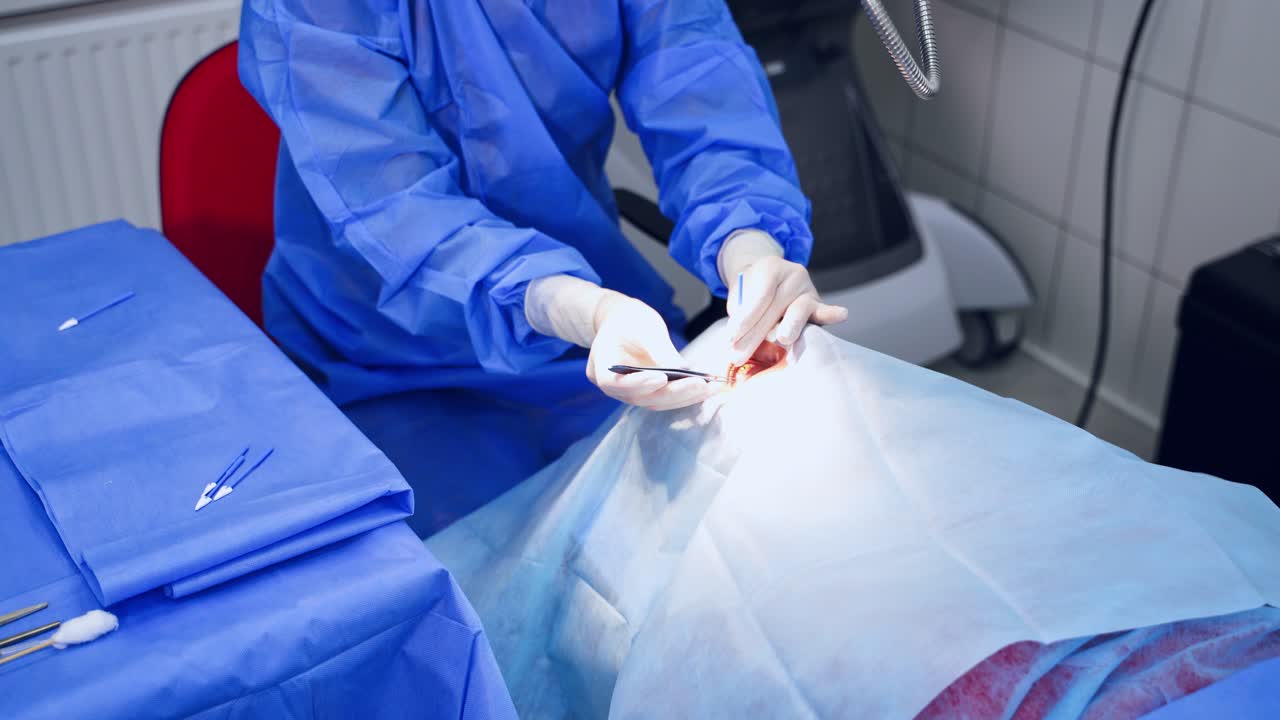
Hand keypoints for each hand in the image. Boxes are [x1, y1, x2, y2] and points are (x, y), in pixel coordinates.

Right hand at [586, 294, 715, 410]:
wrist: (620, 322)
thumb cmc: (627, 319)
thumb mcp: (641, 325)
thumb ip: (658, 348)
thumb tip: (682, 370)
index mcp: (600, 366)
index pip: (615, 382)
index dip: (638, 384)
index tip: (661, 378)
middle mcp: (613, 386)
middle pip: (641, 397)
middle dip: (674, 392)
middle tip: (700, 384)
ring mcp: (630, 393)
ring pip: (656, 402)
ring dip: (685, 396)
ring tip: (712, 386)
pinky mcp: (646, 393)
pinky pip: (665, 398)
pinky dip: (686, 394)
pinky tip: (708, 387)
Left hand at [727, 255, 846, 362]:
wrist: (769, 279)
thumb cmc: (752, 292)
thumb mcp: (740, 295)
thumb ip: (740, 312)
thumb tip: (737, 341)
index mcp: (771, 267)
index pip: (759, 296)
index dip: (745, 319)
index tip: (731, 338)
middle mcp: (793, 274)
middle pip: (775, 306)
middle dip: (755, 334)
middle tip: (738, 355)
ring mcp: (808, 289)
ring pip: (799, 310)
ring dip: (789, 326)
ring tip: (781, 339)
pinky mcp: (818, 305)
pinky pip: (824, 311)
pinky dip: (832, 314)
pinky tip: (841, 315)